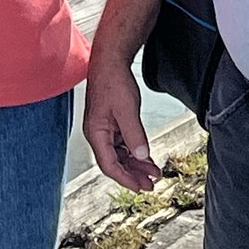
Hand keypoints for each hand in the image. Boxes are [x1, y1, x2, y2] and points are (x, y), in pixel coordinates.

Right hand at [83, 58, 160, 189]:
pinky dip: (135, 152)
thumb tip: (142, 156)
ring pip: (120, 155)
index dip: (125, 179)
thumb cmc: (113, 81)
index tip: (140, 187)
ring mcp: (104, 129)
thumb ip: (134, 135)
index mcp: (95, 133)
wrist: (110, 61)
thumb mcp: (127, 110)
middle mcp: (97, 134)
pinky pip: (123, 144)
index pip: (109, 165)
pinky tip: (146, 157)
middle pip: (114, 163)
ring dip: (136, 164)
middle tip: (150, 185)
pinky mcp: (112, 123)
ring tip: (153, 173)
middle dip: (133, 175)